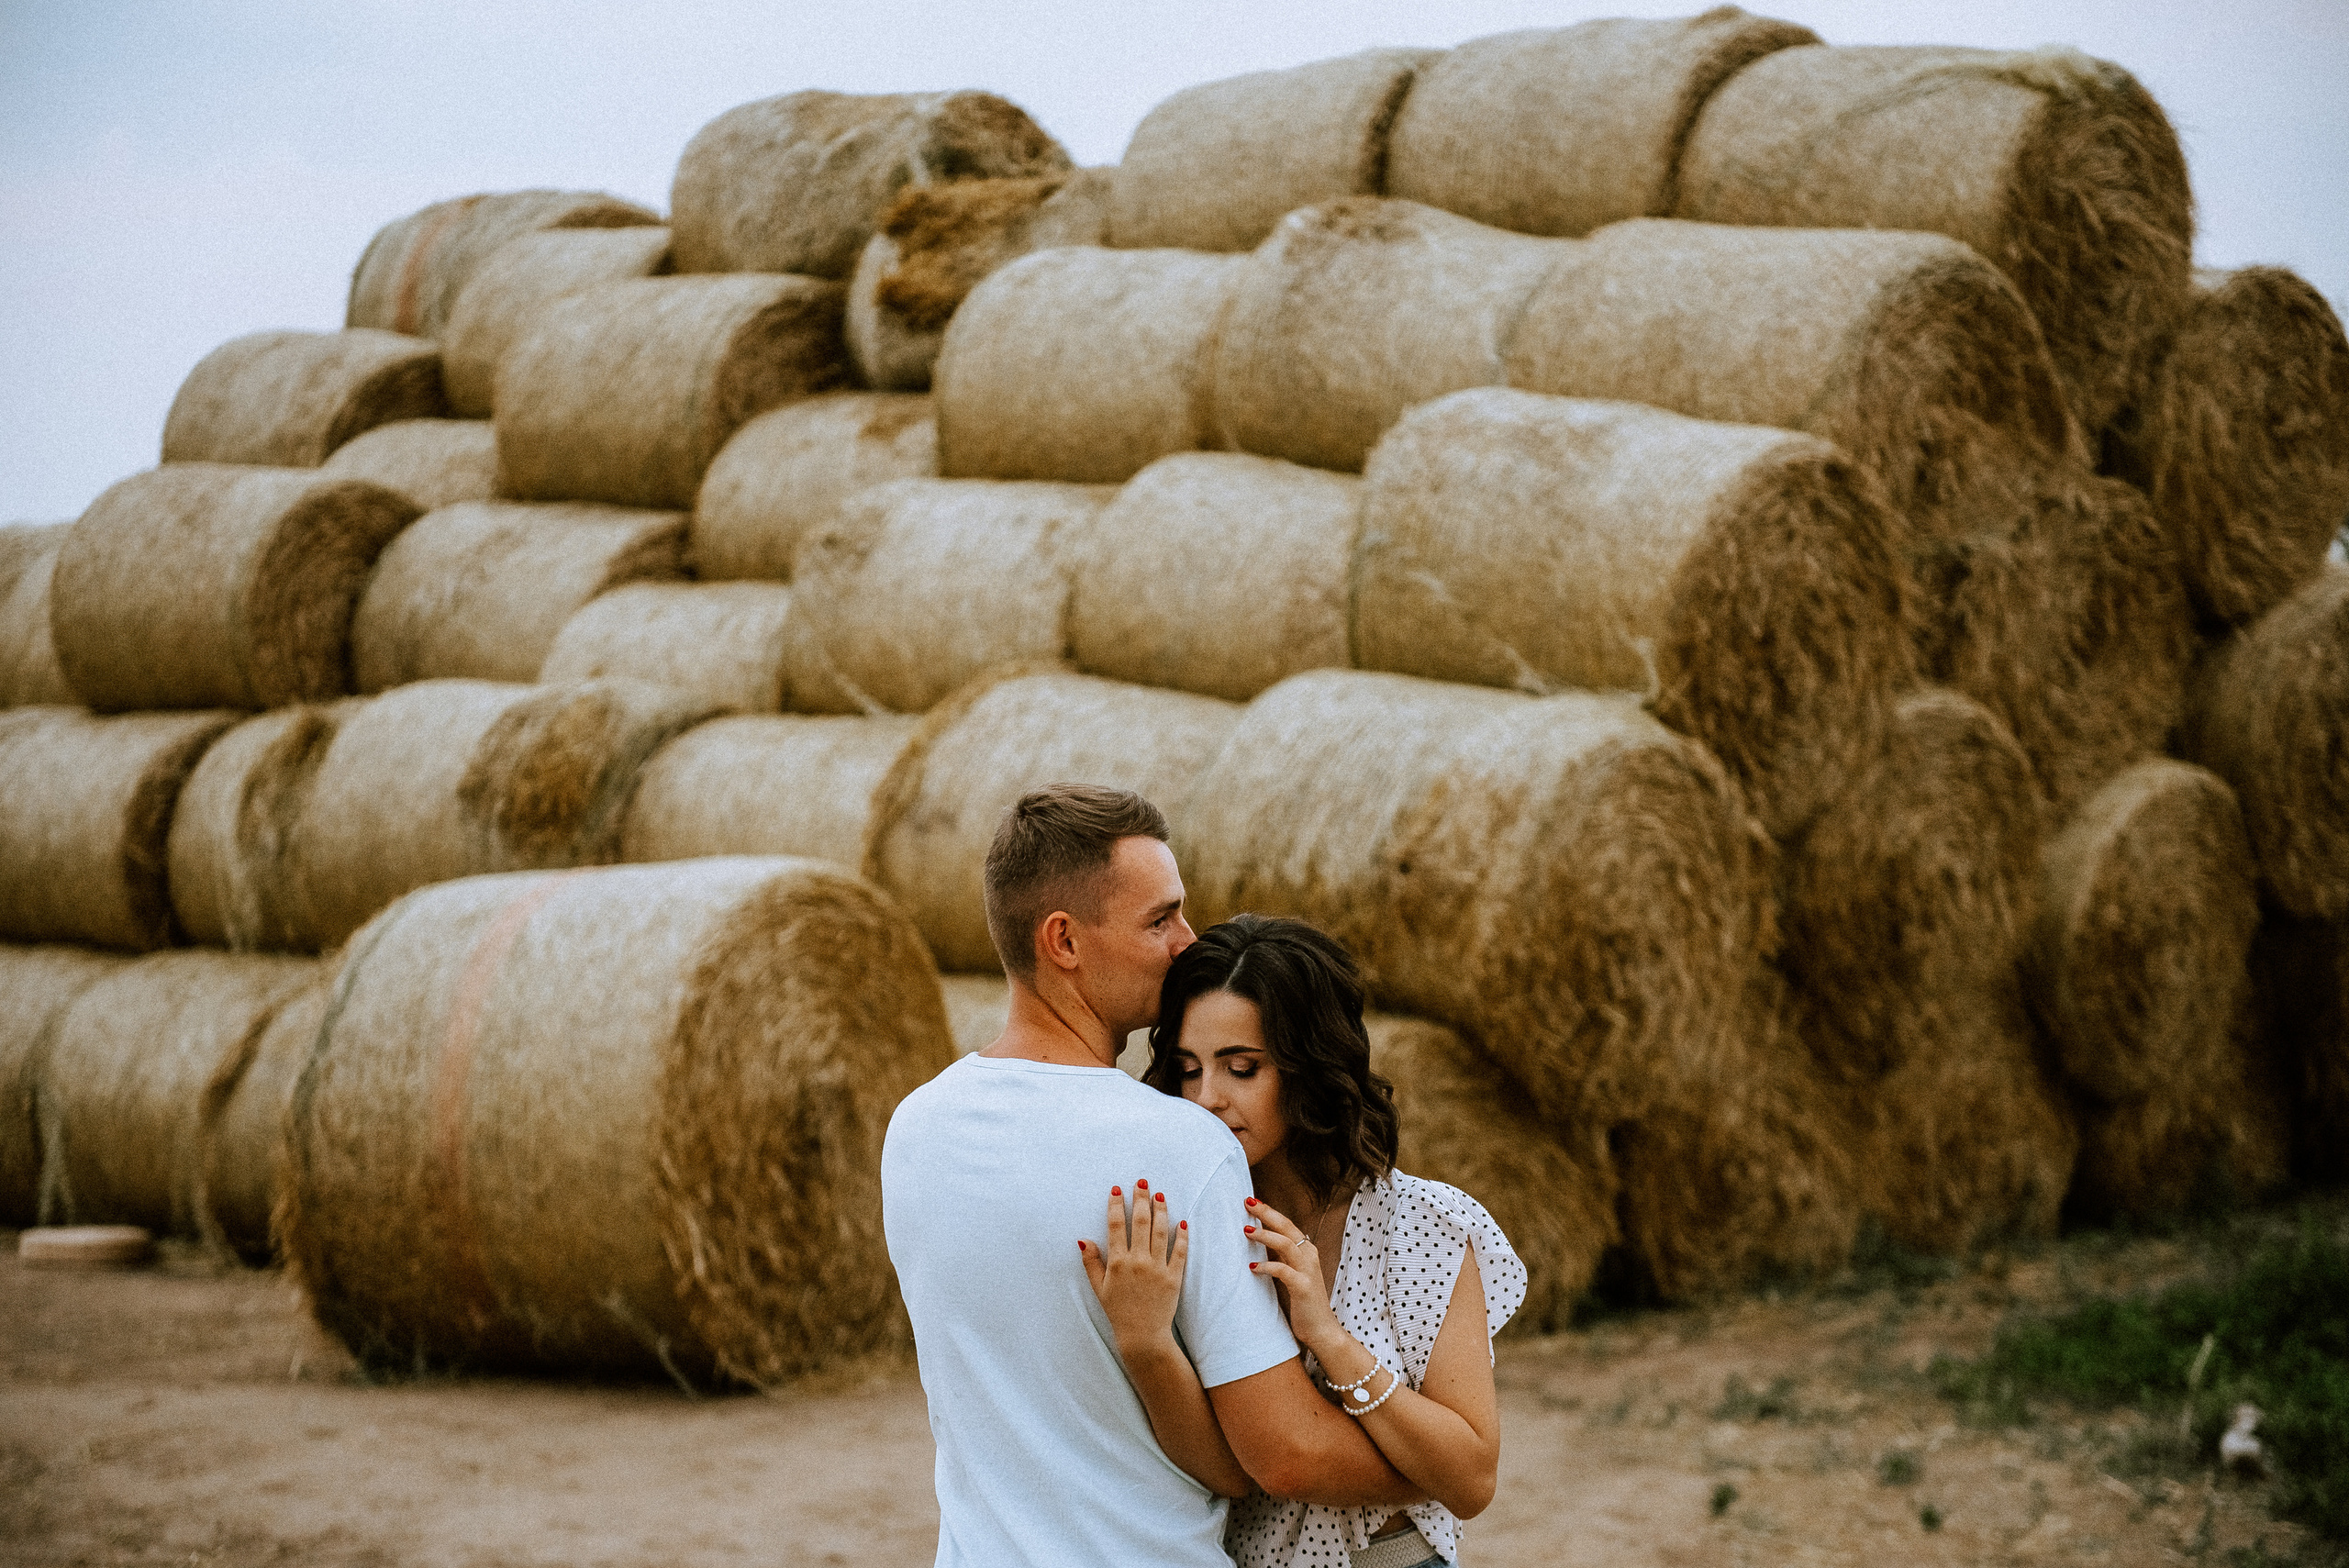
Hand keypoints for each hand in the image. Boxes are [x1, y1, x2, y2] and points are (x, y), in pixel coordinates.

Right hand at [1081, 1179, 1187, 1352]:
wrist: (1142, 1335)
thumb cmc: (1117, 1311)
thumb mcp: (1098, 1287)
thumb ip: (1091, 1262)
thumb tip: (1083, 1239)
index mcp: (1117, 1262)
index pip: (1115, 1226)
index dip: (1116, 1205)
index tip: (1117, 1189)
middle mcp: (1137, 1261)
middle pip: (1140, 1222)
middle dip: (1140, 1199)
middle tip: (1142, 1182)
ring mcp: (1157, 1268)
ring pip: (1160, 1231)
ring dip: (1160, 1210)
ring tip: (1159, 1195)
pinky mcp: (1174, 1277)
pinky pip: (1179, 1251)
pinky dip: (1181, 1235)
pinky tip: (1181, 1221)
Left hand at [1245, 1197, 1343, 1355]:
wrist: (1322, 1330)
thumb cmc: (1303, 1302)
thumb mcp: (1292, 1274)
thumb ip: (1282, 1257)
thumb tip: (1260, 1241)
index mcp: (1306, 1251)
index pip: (1286, 1225)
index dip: (1270, 1212)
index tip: (1251, 1200)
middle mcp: (1309, 1256)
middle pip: (1287, 1227)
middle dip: (1267, 1213)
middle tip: (1247, 1202)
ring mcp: (1308, 1271)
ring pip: (1287, 1244)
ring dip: (1266, 1235)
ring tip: (1246, 1231)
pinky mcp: (1303, 1288)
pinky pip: (1284, 1271)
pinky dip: (1267, 1266)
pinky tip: (1252, 1267)